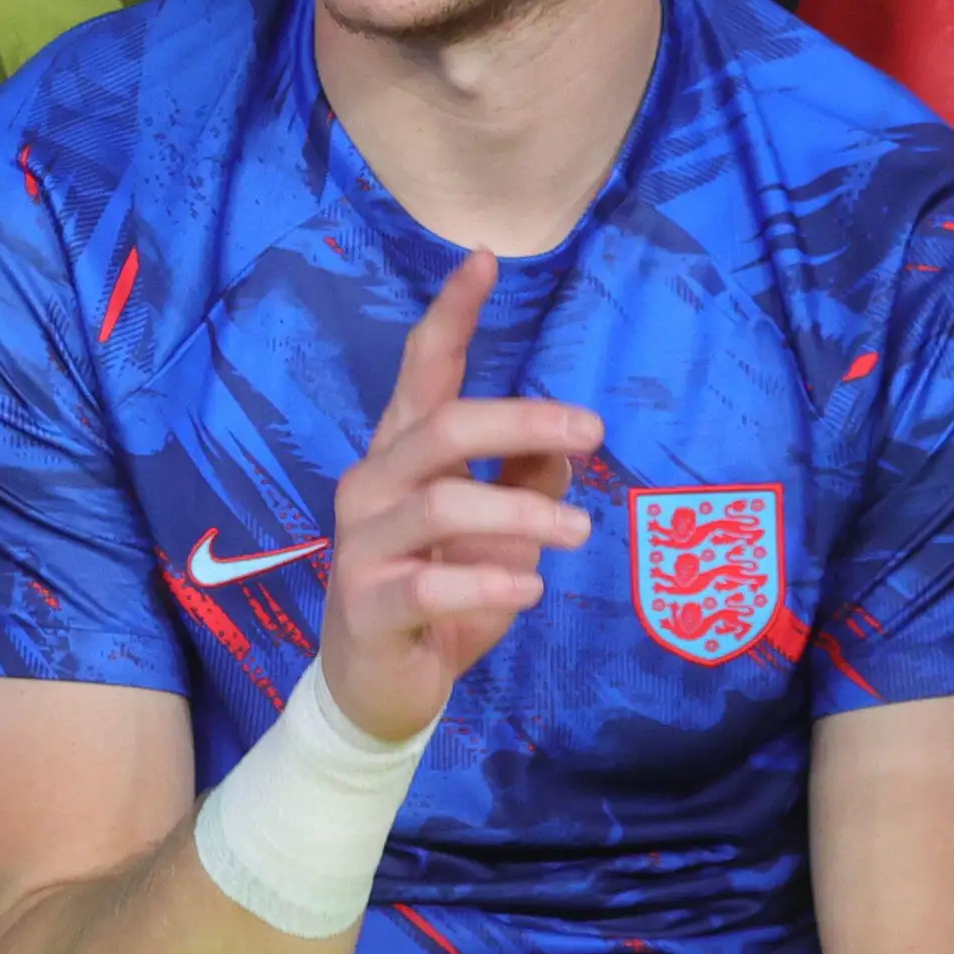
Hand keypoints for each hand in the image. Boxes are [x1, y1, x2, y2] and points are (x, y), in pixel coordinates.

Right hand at [318, 249, 600, 743]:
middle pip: (443, 426)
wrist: (379, 694)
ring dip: (522, 515)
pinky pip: (431, 585)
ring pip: (442, 504)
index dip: (451, 315)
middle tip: (591, 430)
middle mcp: (372, 487)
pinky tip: (531, 592)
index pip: (422, 370)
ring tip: (580, 535)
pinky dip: (489, 584)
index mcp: (401, 456)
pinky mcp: (368, 607)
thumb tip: (565, 439)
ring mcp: (362, 546)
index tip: (485, 259)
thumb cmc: (443, 599)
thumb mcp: (499, 536)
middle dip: (521, 419)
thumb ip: (527, 483)